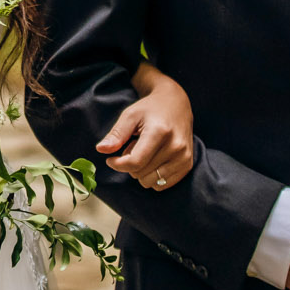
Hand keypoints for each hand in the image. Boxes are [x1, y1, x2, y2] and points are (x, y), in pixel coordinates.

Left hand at [95, 64, 194, 190]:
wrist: (176, 104)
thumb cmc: (150, 109)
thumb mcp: (130, 115)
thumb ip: (116, 134)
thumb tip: (101, 150)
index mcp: (159, 132)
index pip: (135, 162)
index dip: (118, 164)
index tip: (110, 159)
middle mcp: (175, 146)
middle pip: (141, 173)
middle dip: (130, 164)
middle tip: (134, 147)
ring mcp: (184, 157)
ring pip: (150, 182)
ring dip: (142, 171)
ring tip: (145, 152)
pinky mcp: (188, 165)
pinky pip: (162, 185)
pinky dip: (153, 176)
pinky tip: (154, 159)